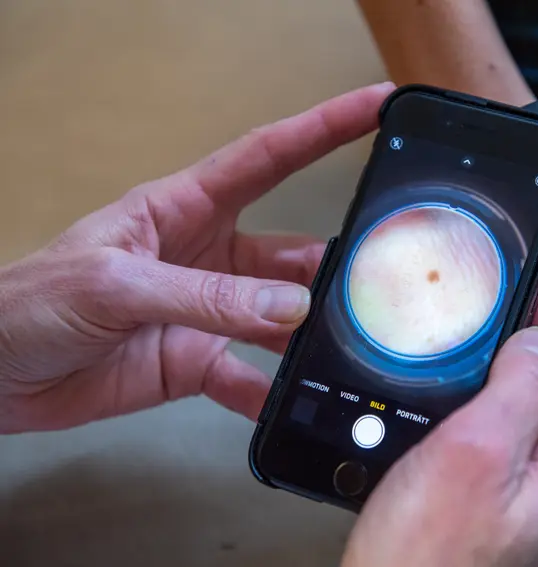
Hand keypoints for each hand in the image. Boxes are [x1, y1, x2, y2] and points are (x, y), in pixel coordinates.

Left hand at [0, 83, 394, 433]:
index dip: (325, 129)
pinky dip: (272, 393)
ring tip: (344, 343)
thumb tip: (289, 308)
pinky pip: (249, 378)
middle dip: (336, 261)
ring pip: (282, 318)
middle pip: (292, 251)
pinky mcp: (197, 363)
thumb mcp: (116, 283)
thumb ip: (205, 297)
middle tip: (378, 272)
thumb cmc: (31, 301)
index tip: (374, 108)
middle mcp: (208, 258)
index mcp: (183, 209)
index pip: (269, 158)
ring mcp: (208, 313)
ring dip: (312, 332)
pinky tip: (291, 402)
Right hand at [342, 287, 537, 566]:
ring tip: (483, 337)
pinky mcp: (471, 508)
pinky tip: (455, 396)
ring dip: (506, 370)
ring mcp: (507, 501)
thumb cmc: (425, 558)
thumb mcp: (478, 456)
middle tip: (510, 306)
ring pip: (520, 416)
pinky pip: (489, 439)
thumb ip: (520, 395)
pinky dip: (478, 403)